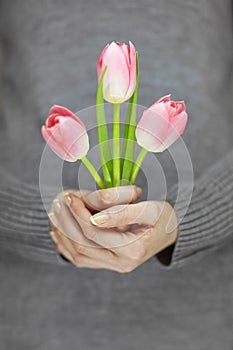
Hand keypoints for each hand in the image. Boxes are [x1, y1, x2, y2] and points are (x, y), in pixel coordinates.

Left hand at [49, 187, 177, 272]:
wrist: (171, 234)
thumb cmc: (162, 217)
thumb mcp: (150, 209)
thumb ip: (123, 213)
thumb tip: (95, 218)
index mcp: (132, 249)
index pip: (95, 232)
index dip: (79, 213)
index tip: (71, 197)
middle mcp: (121, 264)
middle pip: (83, 244)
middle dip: (67, 222)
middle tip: (59, 202)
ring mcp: (114, 267)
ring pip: (78, 254)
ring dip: (64, 233)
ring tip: (56, 213)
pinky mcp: (109, 266)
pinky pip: (81, 259)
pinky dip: (66, 246)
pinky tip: (58, 231)